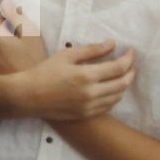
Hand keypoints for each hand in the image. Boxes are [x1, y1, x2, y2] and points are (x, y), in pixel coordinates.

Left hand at [0, 0, 49, 75]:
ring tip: (15, 41)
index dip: (9, 16)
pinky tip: (11, 54)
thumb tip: (7, 3)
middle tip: (17, 28)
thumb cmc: (36, 61)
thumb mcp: (32, 35)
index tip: (20, 18)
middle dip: (0, 25)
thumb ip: (18, 17)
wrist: (32, 91)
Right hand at [0, 2, 136, 118]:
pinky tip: (110, 90)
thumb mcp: (67, 55)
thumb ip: (92, 50)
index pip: (118, 67)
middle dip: (130, 72)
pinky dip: (114, 97)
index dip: (128, 59)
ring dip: (123, 86)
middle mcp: (91, 93)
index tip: (131, 52)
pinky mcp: (85, 115)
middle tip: (131, 65)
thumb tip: (112, 44)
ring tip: (123, 76)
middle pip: (122, 83)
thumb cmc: (45, 72)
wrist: (28, 96)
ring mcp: (89, 106)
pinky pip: (107, 107)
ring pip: (117, 97)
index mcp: (87, 75)